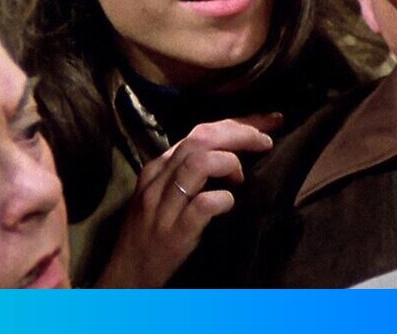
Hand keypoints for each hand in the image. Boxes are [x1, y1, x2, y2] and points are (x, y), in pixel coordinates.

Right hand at [94, 114, 280, 287]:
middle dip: (240, 133)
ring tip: (241, 176)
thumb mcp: (164, 193)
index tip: (270, 122)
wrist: (126, 274)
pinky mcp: (174, 232)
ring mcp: (164, 206)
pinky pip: (203, 205)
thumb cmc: (152, 233)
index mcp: (158, 167)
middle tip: (266, 141)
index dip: (238, 123)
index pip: (200, 132)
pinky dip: (223, 199)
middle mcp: (158, 180)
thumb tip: (233, 149)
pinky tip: (230, 202)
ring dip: (229, 162)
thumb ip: (189, 170)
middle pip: (201, 139)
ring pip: (198, 164)